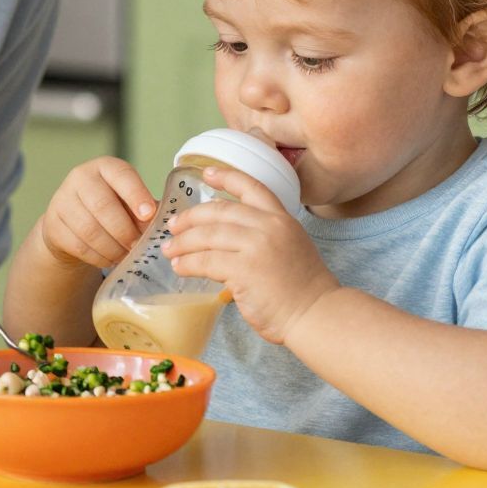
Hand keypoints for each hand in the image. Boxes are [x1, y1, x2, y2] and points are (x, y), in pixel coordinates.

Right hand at [38, 156, 155, 270]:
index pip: (121, 174)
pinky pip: (78, 246)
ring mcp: (62, 200)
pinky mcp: (53, 224)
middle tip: (137, 246)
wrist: (72, 222)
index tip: (149, 215)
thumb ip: (145, 209)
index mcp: (105, 167)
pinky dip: (98, 257)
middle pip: (103, 205)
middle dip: (125, 230)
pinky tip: (110, 259)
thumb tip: (163, 225)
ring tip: (126, 255)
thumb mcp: (128, 201)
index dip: (136, 194)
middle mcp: (81, 177)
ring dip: (113, 248)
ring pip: (90, 229)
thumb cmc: (111, 208)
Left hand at [162, 165, 336, 344]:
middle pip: (219, 211)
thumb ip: (264, 236)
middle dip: (191, 217)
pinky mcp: (244, 270)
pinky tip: (180, 268)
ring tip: (170, 250)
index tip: (206, 172)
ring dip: (183, 243)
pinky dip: (188, 264)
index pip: (251, 187)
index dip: (226, 177)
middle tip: (173, 225)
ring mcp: (256, 247)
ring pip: (207, 236)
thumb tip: (226, 236)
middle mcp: (269, 226)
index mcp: (282, 218)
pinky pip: (206, 262)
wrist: (317, 314)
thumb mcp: (291, 247)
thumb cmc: (302, 290)